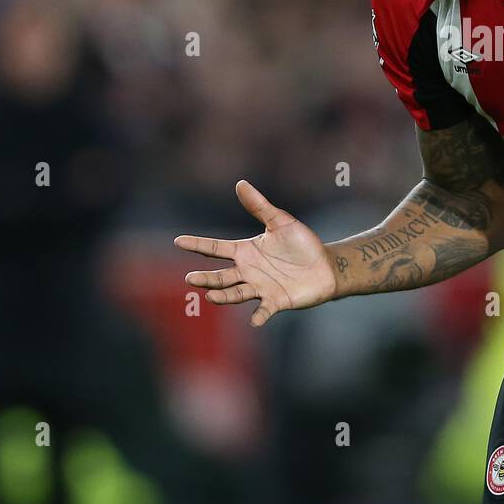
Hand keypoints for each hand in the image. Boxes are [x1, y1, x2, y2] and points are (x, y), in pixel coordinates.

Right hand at [175, 180, 338, 327]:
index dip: (197, 244)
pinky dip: (259, 315)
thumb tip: (240, 183)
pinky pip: (265, 310)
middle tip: (190, 278)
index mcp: (245, 251)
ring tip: (211, 296)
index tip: (178, 240)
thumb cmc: (301, 243)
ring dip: (223, 296)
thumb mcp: (280, 221)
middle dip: (205, 278)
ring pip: (236, 293)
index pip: (216, 248)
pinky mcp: (276, 301)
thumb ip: (259, 206)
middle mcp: (248, 271)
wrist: (324, 265)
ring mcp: (260, 287)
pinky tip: (254, 320)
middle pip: (221, 276)